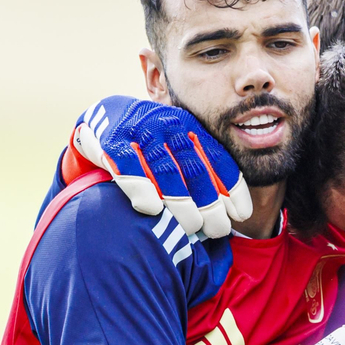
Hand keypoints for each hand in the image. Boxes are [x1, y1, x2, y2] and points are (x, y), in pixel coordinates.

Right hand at [71, 96, 251, 237]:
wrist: (104, 115)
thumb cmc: (150, 141)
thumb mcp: (178, 144)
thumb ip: (200, 168)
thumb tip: (229, 210)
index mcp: (190, 127)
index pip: (217, 158)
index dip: (232, 187)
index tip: (241, 214)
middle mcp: (168, 127)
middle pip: (194, 169)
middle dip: (210, 203)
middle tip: (218, 229)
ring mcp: (140, 133)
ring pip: (166, 172)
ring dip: (182, 203)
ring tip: (193, 227)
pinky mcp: (112, 144)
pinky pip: (130, 169)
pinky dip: (143, 190)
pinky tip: (153, 210)